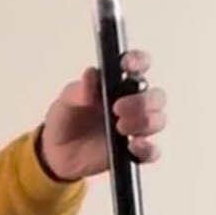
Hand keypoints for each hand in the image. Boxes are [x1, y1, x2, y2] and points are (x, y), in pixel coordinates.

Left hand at [38, 49, 166, 181]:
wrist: (56, 153)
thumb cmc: (66, 120)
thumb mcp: (65, 102)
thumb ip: (78, 90)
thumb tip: (91, 74)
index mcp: (116, 84)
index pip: (137, 65)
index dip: (139, 60)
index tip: (127, 66)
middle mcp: (132, 103)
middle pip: (155, 96)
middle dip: (142, 101)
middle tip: (118, 108)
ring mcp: (135, 127)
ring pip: (158, 120)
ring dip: (144, 122)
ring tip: (120, 127)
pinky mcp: (134, 151)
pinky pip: (152, 151)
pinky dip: (147, 149)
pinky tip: (133, 146)